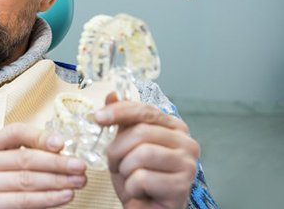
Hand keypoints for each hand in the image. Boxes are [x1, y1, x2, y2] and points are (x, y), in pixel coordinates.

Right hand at [0, 123, 87, 208]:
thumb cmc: (1, 185)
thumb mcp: (10, 163)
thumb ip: (30, 153)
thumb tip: (63, 150)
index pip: (15, 132)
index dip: (40, 136)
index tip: (62, 143)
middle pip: (24, 158)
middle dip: (57, 162)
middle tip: (80, 166)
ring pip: (27, 180)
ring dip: (58, 181)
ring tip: (78, 181)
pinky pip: (24, 200)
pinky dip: (48, 198)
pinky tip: (65, 195)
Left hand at [95, 94, 199, 208]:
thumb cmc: (138, 178)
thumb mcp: (125, 145)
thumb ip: (122, 120)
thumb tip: (112, 94)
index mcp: (174, 127)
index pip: (145, 110)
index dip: (119, 111)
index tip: (98, 117)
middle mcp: (186, 142)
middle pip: (141, 132)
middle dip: (117, 149)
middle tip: (112, 164)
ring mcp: (187, 163)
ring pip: (141, 154)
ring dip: (124, 168)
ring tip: (128, 178)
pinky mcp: (182, 185)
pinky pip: (143, 178)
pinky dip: (131, 187)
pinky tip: (139, 192)